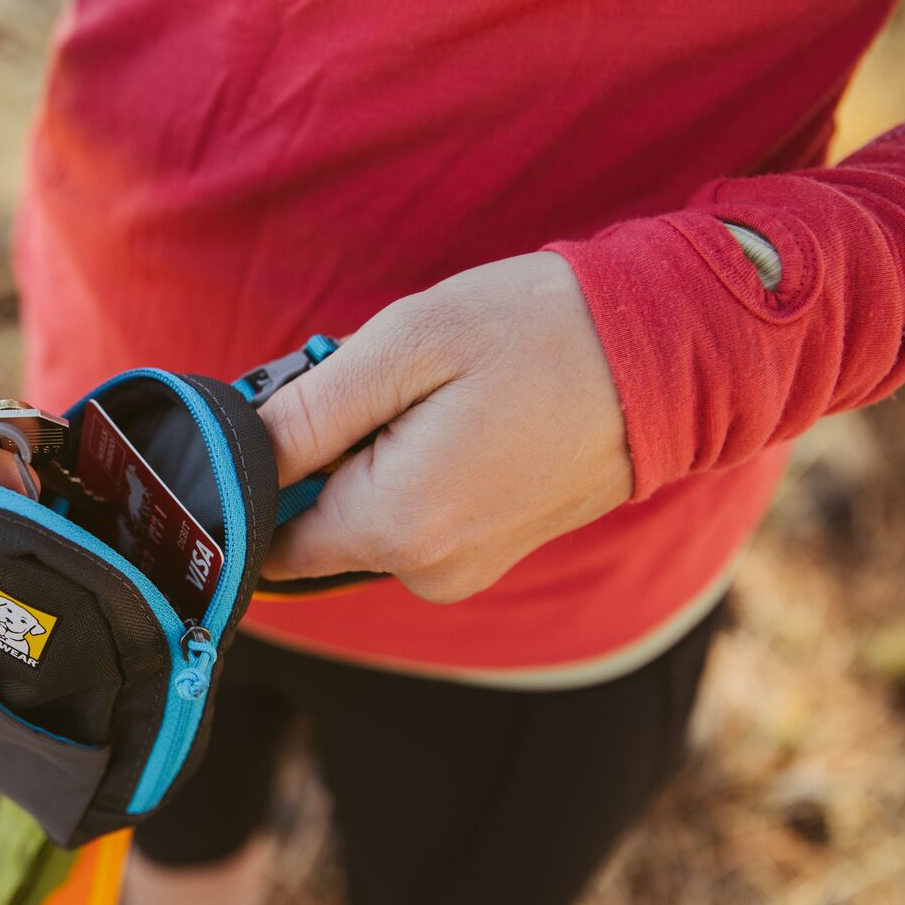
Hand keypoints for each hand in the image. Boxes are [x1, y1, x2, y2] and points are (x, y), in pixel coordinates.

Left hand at [259, 252, 632, 601]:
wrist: (672, 353)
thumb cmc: (539, 333)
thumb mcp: (404, 346)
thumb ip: (306, 413)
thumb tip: (233, 455)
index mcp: (393, 528)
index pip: (265, 540)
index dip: (254, 478)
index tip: (281, 413)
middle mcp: (425, 570)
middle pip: (313, 526)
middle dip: (319, 456)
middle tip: (369, 379)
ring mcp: (464, 568)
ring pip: (364, 516)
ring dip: (368, 456)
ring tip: (429, 391)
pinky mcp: (491, 549)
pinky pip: (413, 515)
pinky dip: (410, 466)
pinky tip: (454, 413)